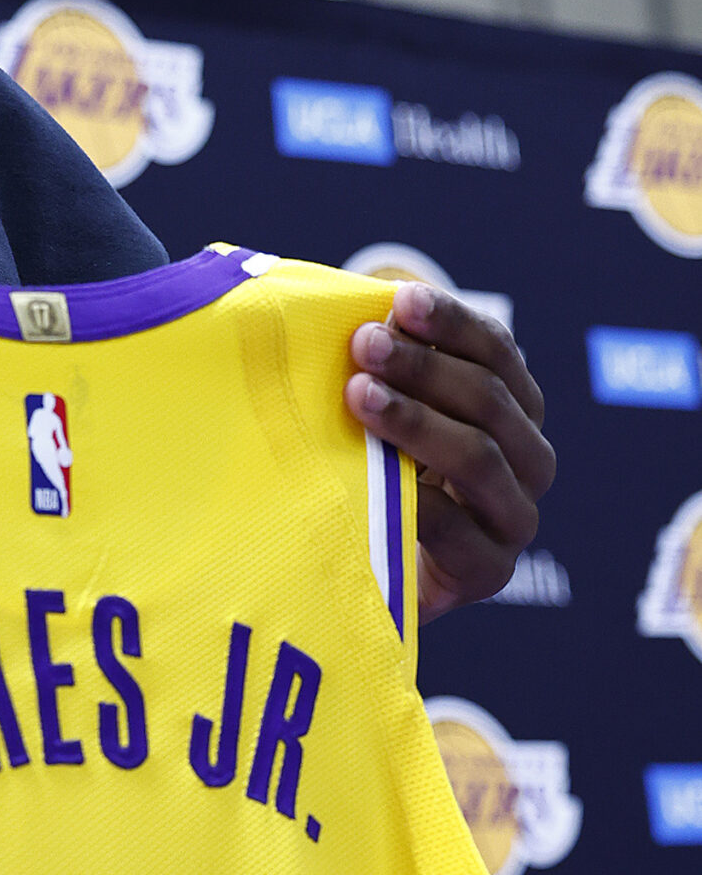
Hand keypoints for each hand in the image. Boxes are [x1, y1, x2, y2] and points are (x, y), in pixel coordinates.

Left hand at [345, 283, 553, 620]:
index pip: (496, 351)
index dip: (452, 322)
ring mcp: (514, 517)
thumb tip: (346, 301)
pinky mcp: (489, 570)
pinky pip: (458, 530)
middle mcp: (528, 459)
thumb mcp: (382, 414)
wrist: (372, 575)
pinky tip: (375, 479)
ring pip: (481, 457)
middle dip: (425, 366)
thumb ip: (382, 366)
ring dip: (418, 421)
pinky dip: (417, 501)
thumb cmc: (374, 475)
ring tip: (360, 396)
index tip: (400, 299)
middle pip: (490, 399)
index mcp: (513, 407)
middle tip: (365, 344)